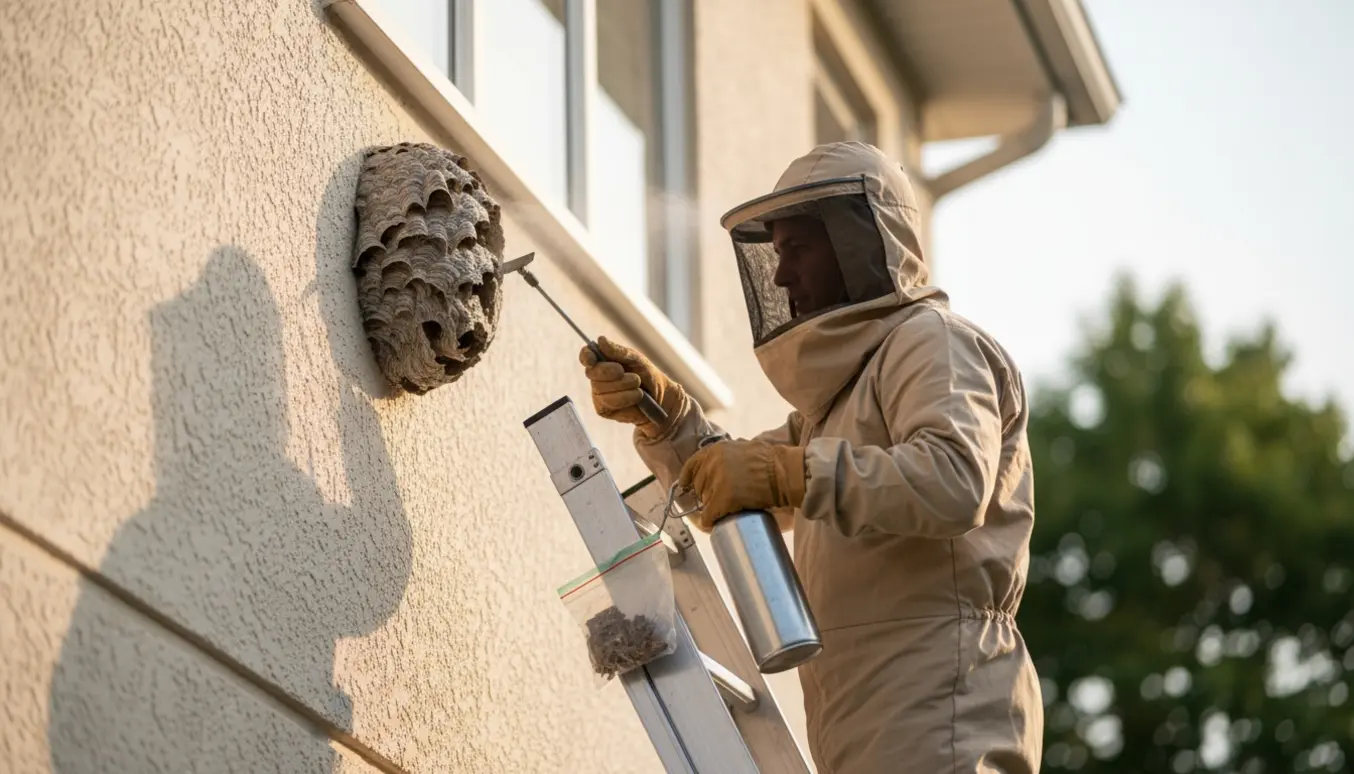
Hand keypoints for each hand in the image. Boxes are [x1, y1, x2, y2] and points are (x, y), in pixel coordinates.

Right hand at [579, 336, 683, 438]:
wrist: (660, 396)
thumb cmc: (646, 374)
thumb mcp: (635, 359)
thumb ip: (618, 351)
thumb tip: (600, 340)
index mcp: (602, 361)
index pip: (586, 356)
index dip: (586, 356)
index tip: (592, 359)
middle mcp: (596, 377)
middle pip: (593, 373)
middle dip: (612, 372)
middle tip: (629, 373)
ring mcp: (598, 394)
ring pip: (602, 389)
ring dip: (625, 386)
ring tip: (638, 386)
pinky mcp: (603, 409)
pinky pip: (610, 402)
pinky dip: (627, 398)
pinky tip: (637, 397)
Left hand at [678, 440, 806, 531]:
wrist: (784, 472)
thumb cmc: (771, 462)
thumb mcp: (742, 449)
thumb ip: (725, 457)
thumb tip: (714, 468)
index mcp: (716, 450)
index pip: (693, 465)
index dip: (687, 478)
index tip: (684, 487)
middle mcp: (713, 463)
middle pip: (699, 486)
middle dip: (707, 494)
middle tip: (723, 499)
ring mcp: (717, 480)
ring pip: (705, 502)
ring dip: (713, 507)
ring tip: (728, 508)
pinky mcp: (724, 498)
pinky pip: (710, 515)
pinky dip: (711, 521)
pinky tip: (715, 524)